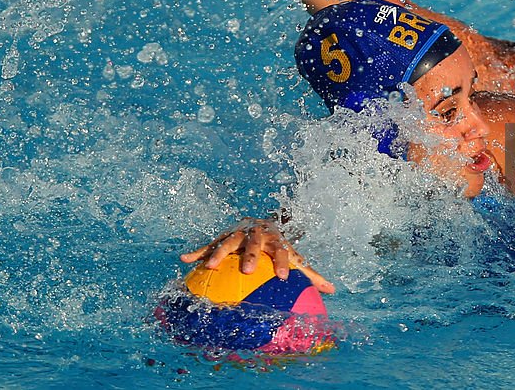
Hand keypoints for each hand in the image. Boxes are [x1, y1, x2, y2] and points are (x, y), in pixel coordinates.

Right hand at [181, 217, 335, 293]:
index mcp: (275, 240)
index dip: (281, 263)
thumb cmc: (279, 247)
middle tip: (246, 271)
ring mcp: (238, 234)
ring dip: (218, 253)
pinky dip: (197, 252)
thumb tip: (331, 291)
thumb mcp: (293, 257)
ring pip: (227, 241)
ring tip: (209, 267)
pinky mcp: (222, 236)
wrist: (261, 223)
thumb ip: (309, 274)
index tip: (283, 277)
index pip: (281, 251)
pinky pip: (208, 245)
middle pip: (253, 243)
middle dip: (249, 255)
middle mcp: (256, 234)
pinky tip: (183, 261)